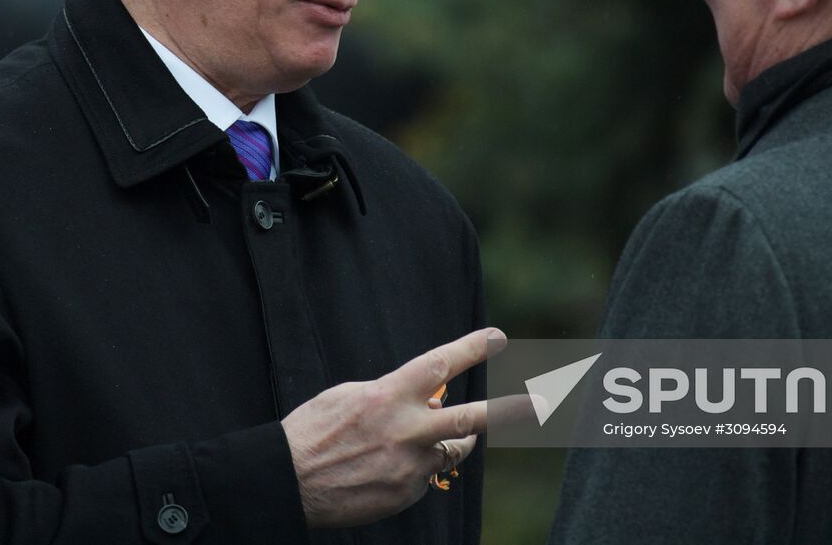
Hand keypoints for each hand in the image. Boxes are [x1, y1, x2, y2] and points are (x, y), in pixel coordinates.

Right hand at [281, 327, 505, 527]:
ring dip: (448, 441)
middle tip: (543, 403)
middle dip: (510, 410)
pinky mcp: (405, 494)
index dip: (472, 347)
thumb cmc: (313, 430)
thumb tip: (429, 399)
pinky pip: (424, 475)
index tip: (498, 337)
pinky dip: (413, 468)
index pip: (440, 364)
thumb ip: (392, 393)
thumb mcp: (349, 396)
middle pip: (471, 419)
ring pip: (450, 450)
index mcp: (388, 396)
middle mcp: (405, 430)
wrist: (287, 482)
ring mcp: (408, 466)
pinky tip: (381, 468)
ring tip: (423, 437)